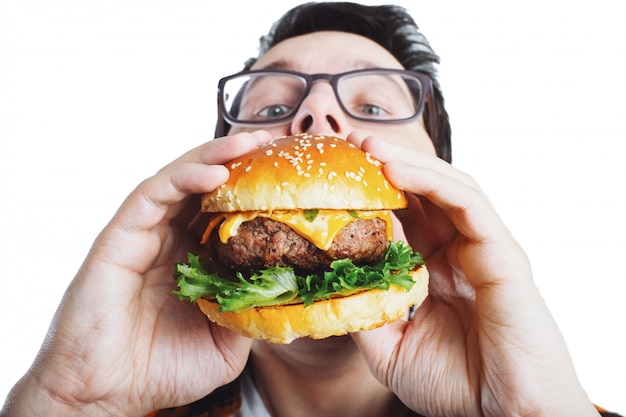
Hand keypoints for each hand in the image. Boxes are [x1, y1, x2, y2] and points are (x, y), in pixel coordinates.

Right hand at [2, 131, 270, 416]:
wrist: (105, 395)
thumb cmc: (159, 371)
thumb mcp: (225, 344)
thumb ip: (250, 313)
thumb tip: (288, 292)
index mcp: (193, 259)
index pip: (225, 210)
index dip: (253, 189)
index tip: (287, 173)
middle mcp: (169, 239)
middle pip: (204, 185)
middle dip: (238, 159)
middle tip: (271, 141)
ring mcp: (144, 235)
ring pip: (179, 179)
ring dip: (214, 156)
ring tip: (249, 143)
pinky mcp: (119, 236)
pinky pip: (151, 196)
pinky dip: (182, 178)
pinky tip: (214, 174)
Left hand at [349, 135, 598, 416]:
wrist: (505, 415)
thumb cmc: (455, 385)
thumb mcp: (389, 348)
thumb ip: (365, 310)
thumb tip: (331, 277)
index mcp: (434, 269)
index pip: (403, 218)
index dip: (370, 195)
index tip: (333, 178)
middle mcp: (459, 251)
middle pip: (422, 194)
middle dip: (384, 166)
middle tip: (345, 146)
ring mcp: (483, 248)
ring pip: (445, 187)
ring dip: (405, 163)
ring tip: (366, 147)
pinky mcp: (502, 251)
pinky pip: (467, 203)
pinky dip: (432, 180)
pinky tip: (396, 168)